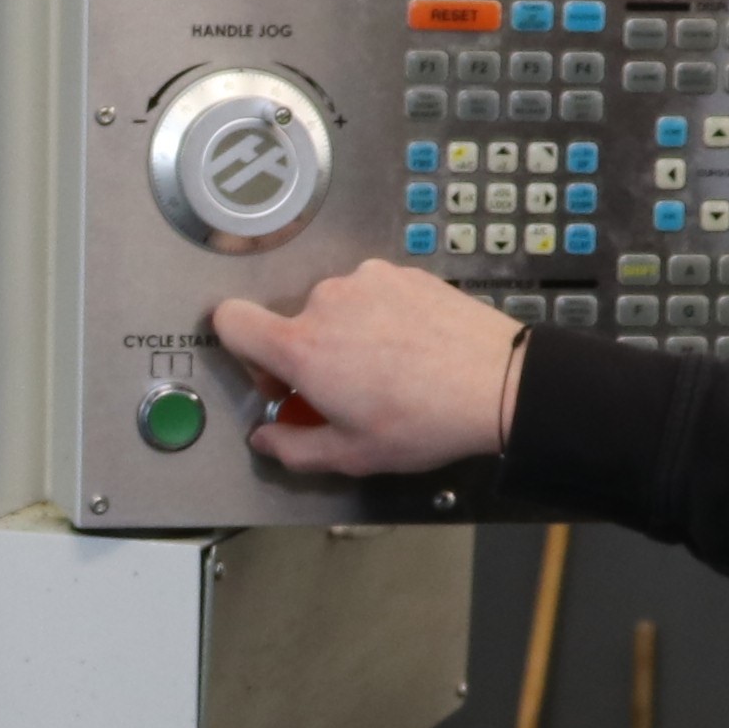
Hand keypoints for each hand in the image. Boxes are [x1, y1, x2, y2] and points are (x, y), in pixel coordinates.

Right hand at [206, 261, 520, 476]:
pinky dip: (380, 317)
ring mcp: (366, 281)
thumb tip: (267, 438)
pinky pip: (371, 294)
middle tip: (347, 390)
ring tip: (387, 370)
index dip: (241, 349)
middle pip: (291, 322)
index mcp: (302, 347)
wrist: (499, 383)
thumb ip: (293, 447)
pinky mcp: (400, 273)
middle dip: (308, 354)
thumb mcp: (352, 454)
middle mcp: (326, 302)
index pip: (230, 320)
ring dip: (347, 334)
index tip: (273, 374)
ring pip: (334, 308)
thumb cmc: (426, 420)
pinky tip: (409, 349)